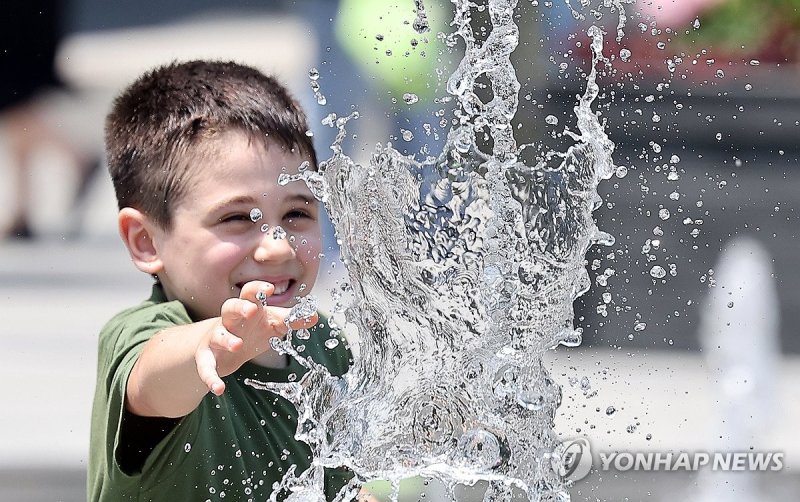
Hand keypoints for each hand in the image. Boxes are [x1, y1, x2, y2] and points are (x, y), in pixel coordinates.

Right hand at [196, 281, 317, 394]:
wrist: (221, 349)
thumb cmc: (251, 330)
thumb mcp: (273, 323)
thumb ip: (291, 319)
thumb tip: (314, 316)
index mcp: (247, 308)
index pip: (250, 293)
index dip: (258, 289)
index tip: (269, 288)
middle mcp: (229, 320)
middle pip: (229, 307)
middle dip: (239, 307)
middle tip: (252, 310)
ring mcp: (216, 338)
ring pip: (218, 335)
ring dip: (226, 339)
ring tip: (238, 345)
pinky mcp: (207, 358)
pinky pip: (205, 367)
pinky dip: (210, 377)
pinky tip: (218, 389)